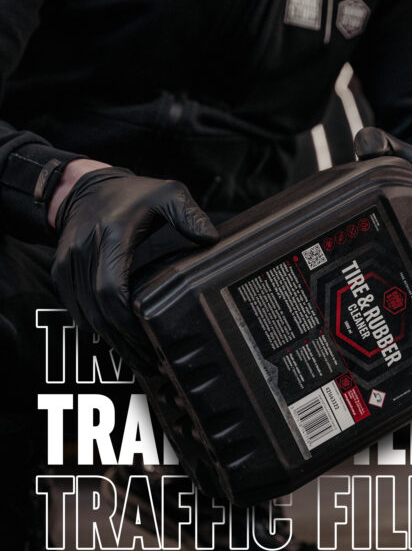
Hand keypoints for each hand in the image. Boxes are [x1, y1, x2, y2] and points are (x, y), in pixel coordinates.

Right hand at [52, 166, 217, 369]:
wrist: (83, 186)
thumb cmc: (129, 193)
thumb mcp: (166, 193)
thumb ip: (189, 214)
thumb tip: (211, 238)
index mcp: (111, 238)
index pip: (111, 292)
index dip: (128, 324)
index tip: (150, 343)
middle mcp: (84, 253)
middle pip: (99, 312)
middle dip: (124, 343)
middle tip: (151, 364)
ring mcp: (69, 263)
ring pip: (85, 315)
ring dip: (111, 342)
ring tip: (139, 361)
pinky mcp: (62, 271)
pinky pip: (74, 308)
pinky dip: (95, 328)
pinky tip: (116, 342)